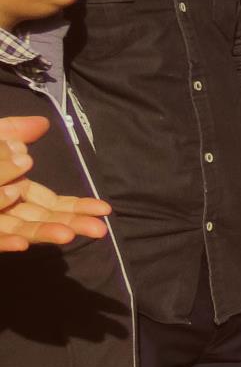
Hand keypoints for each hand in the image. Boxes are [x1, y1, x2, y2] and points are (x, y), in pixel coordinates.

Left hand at [0, 115, 112, 252]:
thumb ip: (13, 131)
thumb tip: (44, 122)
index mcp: (14, 189)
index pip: (52, 203)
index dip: (79, 207)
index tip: (105, 209)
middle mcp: (7, 208)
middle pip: (43, 218)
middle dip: (71, 223)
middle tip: (99, 229)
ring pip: (19, 228)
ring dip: (43, 233)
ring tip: (66, 234)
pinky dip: (6, 242)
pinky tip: (21, 243)